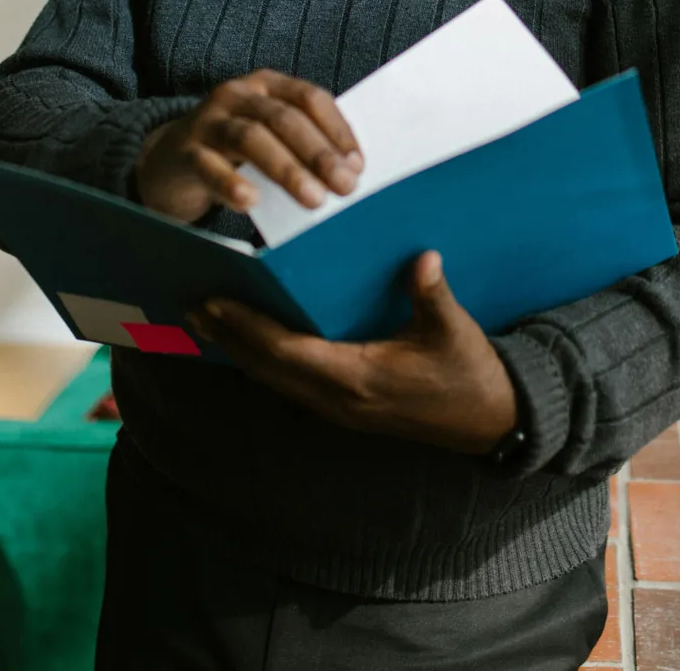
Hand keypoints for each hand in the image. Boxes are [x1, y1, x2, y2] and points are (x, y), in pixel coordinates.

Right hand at [135, 70, 362, 222]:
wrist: (167, 162)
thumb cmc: (232, 152)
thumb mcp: (268, 137)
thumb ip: (300, 146)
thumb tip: (345, 176)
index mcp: (266, 84)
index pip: (309, 98)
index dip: (337, 129)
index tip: (358, 165)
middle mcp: (237, 95)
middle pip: (283, 118)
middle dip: (318, 153)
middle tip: (344, 187)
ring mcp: (208, 120)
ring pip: (250, 137)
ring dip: (287, 169)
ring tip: (312, 199)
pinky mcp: (184, 151)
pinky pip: (208, 166)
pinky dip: (231, 183)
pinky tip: (251, 201)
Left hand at [190, 251, 518, 454]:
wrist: (488, 422)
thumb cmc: (468, 372)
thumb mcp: (453, 330)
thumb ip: (432, 294)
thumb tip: (422, 258)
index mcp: (359, 378)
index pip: (289, 352)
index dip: (248, 328)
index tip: (215, 303)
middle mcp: (338, 399)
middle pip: (267, 369)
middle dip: (228, 337)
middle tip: (191, 306)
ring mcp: (338, 409)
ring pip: (274, 379)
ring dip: (239, 350)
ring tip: (207, 320)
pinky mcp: (343, 408)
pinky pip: (290, 384)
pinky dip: (263, 361)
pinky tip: (248, 343)